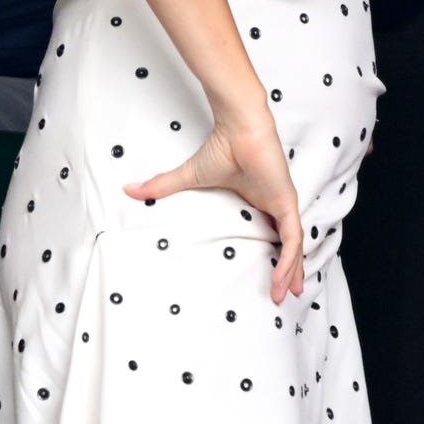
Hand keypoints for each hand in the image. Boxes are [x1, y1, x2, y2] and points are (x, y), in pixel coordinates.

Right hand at [125, 110, 303, 303]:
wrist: (240, 127)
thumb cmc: (221, 147)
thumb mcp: (190, 176)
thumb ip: (164, 185)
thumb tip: (130, 189)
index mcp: (258, 199)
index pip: (272, 231)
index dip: (275, 253)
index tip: (271, 275)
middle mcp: (273, 203)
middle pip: (287, 243)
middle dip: (289, 269)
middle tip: (283, 295)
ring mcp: (282, 204)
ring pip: (293, 245)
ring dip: (291, 270)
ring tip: (286, 294)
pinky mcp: (286, 202)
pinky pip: (292, 238)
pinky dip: (289, 259)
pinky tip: (282, 278)